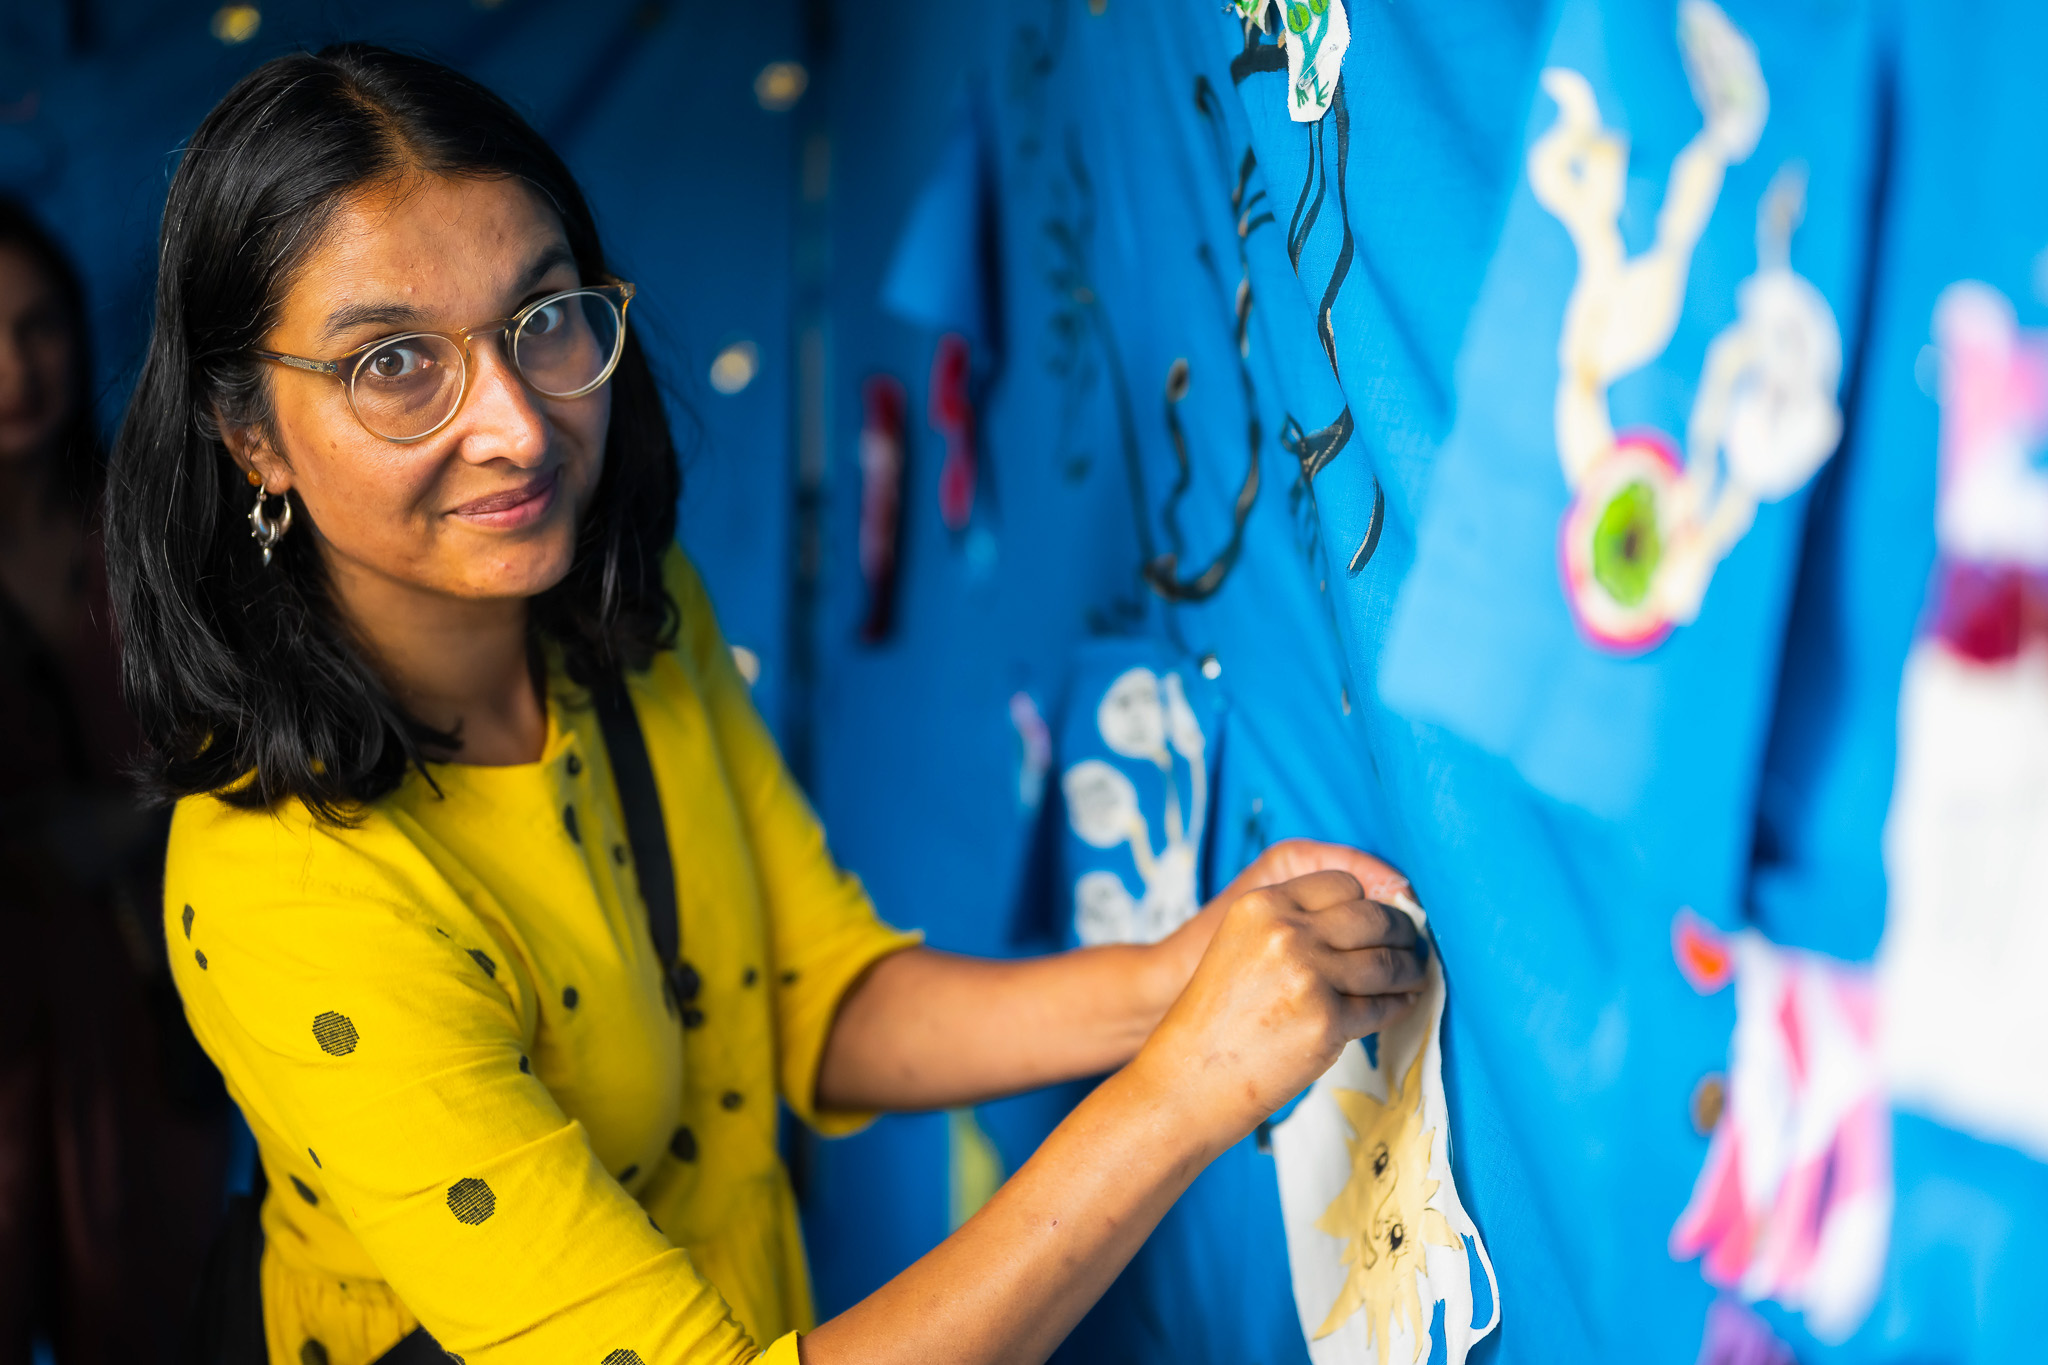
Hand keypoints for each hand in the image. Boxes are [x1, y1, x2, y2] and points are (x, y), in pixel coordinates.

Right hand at [1148, 839, 1411, 1009]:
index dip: (1367, 902)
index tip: (1380, 919)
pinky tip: (1400, 1004)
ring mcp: (1309, 976)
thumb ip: (1292, 925)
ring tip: (1414, 975)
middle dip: (1400, 933)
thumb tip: (1365, 920)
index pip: (1342, 884)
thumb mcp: (1241, 944)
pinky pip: (1382, 1006)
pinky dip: (1398, 1005)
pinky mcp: (1327, 1021)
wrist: (1188, 1078)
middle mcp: (1286, 933)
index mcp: (1262, 904)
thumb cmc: (1216, 1017)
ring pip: (1385, 963)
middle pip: (1372, 918)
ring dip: (1408, 970)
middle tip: (1411, 945)